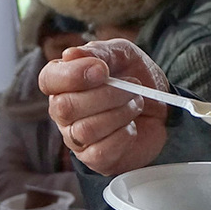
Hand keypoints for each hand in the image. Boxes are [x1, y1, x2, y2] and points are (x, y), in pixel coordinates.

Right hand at [39, 39, 170, 174]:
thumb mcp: (122, 54)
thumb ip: (99, 51)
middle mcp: (63, 111)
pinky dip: (124, 136)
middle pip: (66, 107)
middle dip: (107, 95)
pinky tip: (132, 127)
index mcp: (64, 82)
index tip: (102, 70)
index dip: (72, 75)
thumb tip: (70, 54)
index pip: (48, 80)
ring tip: (136, 103)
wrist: (162, 106)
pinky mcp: (95, 158)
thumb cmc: (134, 76)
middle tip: (132, 86)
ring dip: (120, 113)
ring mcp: (76, 137)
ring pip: (85, 130)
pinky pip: (101, 151)